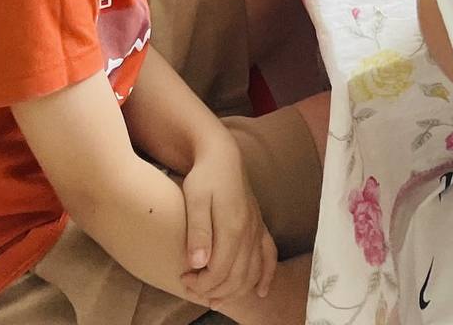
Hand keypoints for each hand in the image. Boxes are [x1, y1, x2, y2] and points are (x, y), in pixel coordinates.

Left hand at [179, 138, 276, 306]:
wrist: (223, 155)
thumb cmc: (205, 176)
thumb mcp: (195, 200)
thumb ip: (198, 232)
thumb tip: (197, 263)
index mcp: (233, 227)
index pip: (219, 271)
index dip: (201, 283)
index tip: (183, 279)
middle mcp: (250, 232)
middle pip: (236, 277)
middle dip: (213, 290)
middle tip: (191, 287)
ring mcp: (258, 230)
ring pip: (252, 272)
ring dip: (235, 291)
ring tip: (213, 297)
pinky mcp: (260, 227)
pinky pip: (269, 257)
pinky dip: (266, 277)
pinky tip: (259, 292)